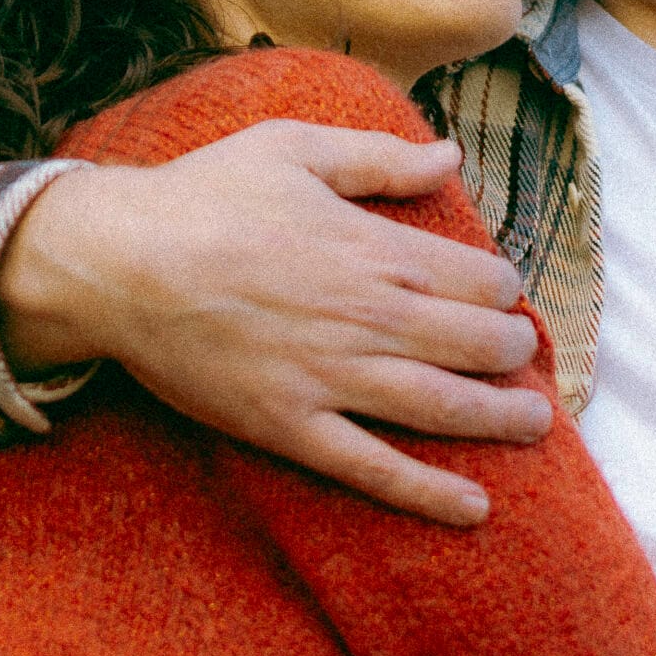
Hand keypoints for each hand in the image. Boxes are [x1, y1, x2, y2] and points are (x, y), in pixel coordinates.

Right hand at [0, 122, 548, 523]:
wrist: (118, 262)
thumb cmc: (203, 196)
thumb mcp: (294, 148)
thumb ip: (379, 158)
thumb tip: (450, 158)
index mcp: (372, 249)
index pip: (477, 278)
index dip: (503, 288)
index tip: (503, 293)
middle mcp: (366, 317)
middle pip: (475, 344)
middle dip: (515, 352)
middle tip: (527, 357)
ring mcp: (329, 378)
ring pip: (442, 408)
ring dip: (501, 420)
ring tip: (537, 424)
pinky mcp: (289, 426)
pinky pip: (371, 468)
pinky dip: (428, 493)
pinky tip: (475, 508)